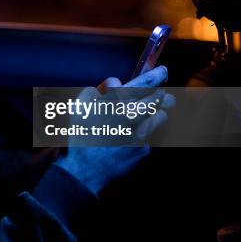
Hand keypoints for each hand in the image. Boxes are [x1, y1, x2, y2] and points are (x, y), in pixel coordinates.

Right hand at [55, 66, 174, 194]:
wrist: (81, 170)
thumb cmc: (77, 136)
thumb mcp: (80, 106)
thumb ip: (99, 90)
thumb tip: (115, 83)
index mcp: (115, 101)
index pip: (144, 82)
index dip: (156, 75)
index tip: (162, 71)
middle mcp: (131, 115)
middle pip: (160, 99)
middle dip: (162, 95)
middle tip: (164, 95)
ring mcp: (140, 133)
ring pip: (160, 117)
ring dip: (156, 114)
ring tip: (146, 117)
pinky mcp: (143, 149)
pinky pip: (149, 136)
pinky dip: (143, 134)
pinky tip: (129, 139)